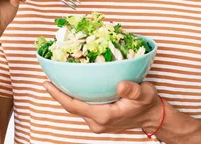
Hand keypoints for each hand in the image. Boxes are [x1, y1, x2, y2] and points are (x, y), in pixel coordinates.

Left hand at [44, 80, 162, 133]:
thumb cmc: (148, 103)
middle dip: (58, 93)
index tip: (47, 84)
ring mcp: (97, 122)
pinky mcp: (99, 120)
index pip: (75, 106)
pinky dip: (75, 97)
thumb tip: (121, 85)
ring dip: (66, 95)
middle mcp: (97, 122)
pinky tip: (72, 86)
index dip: (59, 95)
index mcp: (104, 116)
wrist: (153, 116)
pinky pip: (82, 108)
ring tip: (56, 79)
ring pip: (76, 108)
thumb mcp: (144, 93)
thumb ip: (133, 90)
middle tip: (48, 77)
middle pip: (71, 107)